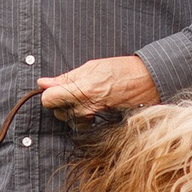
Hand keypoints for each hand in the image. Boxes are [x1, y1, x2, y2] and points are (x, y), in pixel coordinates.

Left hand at [36, 54, 158, 121]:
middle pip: (56, 110)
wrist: (148, 83)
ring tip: (83, 96)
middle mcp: (85, 108)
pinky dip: (81, 116)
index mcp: (82, 91)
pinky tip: (89, 106)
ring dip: (70, 108)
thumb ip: (66, 78)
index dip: (48, 92)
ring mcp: (93, 118)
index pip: (48, 99)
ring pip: (67, 118)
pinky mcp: (99, 124)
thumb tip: (44, 82)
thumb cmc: (122, 70)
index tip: (53, 86)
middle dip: (59, 100)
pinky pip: (81, 124)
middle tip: (72, 89)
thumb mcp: (91, 67)